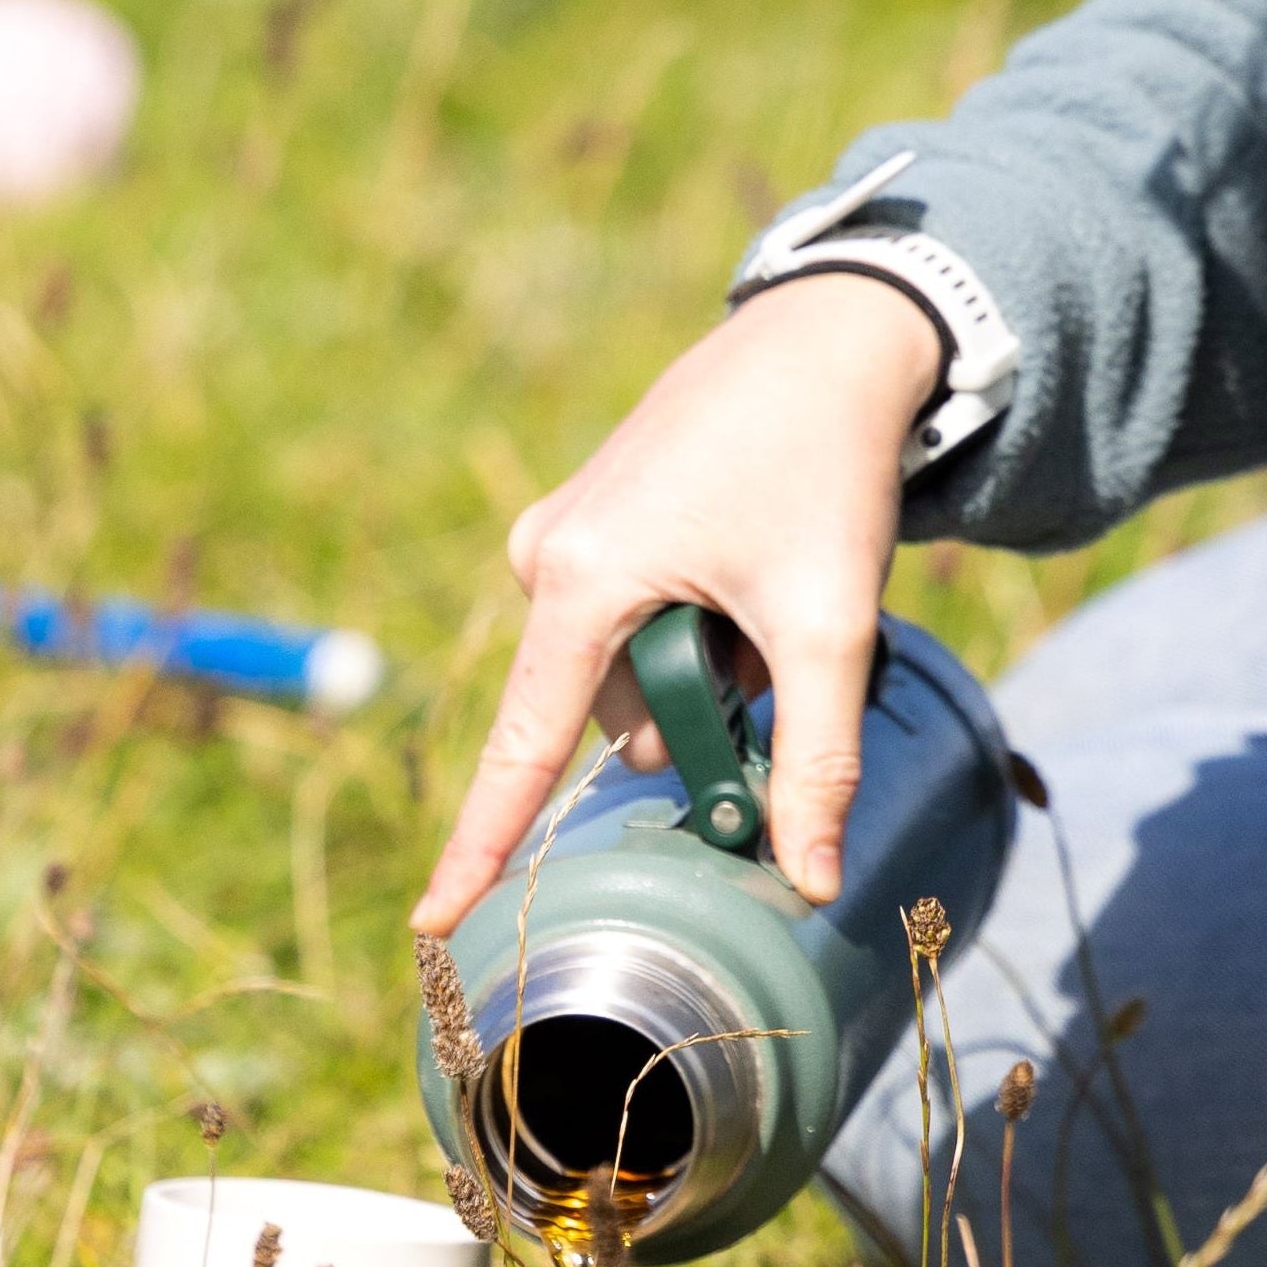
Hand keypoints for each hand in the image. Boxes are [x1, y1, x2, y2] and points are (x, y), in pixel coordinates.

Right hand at [411, 271, 946, 933]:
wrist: (834, 338)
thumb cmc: (825, 465)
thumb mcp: (831, 622)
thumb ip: (817, 761)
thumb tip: (813, 885)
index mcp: (581, 579)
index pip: (523, 749)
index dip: (482, 847)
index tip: (433, 928)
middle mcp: (547, 557)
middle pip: (619, 716)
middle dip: (704, 706)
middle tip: (781, 632)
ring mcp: (564, 536)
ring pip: (637, 674)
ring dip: (710, 660)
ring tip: (769, 576)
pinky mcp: (593, 523)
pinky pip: (638, 622)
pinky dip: (701, 619)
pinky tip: (749, 555)